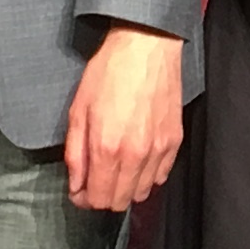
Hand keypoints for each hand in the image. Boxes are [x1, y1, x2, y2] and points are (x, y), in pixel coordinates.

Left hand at [64, 24, 185, 212]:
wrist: (146, 47)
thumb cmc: (109, 73)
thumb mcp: (78, 111)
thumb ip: (75, 154)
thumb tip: (76, 186)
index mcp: (107, 148)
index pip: (98, 199)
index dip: (85, 199)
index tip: (79, 190)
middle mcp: (135, 155)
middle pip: (120, 202)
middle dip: (103, 196)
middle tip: (94, 180)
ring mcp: (158, 150)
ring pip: (142, 193)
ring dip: (126, 188)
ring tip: (116, 169)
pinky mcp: (174, 141)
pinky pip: (161, 176)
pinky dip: (146, 176)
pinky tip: (136, 159)